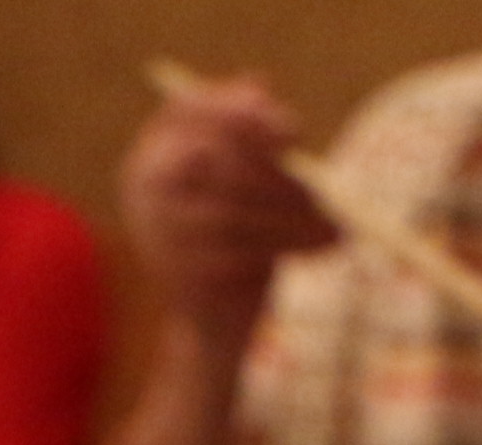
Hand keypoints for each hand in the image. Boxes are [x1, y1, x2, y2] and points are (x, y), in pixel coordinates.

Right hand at [118, 73, 334, 351]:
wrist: (215, 323)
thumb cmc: (237, 239)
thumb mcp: (246, 182)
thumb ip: (251, 136)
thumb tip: (258, 84)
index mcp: (153, 153)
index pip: (189, 111)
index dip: (242, 114)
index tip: (293, 131)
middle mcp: (144, 188)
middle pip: (217, 163)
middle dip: (279, 176)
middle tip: (324, 186)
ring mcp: (158, 234)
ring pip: (238, 212)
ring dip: (295, 217)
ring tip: (336, 227)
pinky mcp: (184, 277)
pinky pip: (246, 252)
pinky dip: (292, 246)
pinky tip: (323, 247)